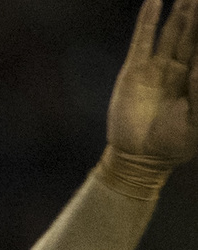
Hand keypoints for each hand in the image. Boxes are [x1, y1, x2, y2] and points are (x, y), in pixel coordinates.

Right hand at [108, 0, 197, 182]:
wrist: (139, 159)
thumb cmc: (174, 144)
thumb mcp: (197, 121)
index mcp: (196, 79)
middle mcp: (179, 68)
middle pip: (192, 34)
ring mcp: (156, 67)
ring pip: (172, 31)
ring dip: (181, 11)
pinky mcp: (134, 70)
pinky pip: (142, 39)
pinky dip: (147, 20)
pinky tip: (155, 1)